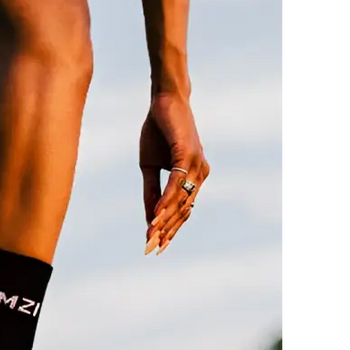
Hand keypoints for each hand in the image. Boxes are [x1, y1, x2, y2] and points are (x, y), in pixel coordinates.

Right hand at [140, 90, 209, 253]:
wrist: (163, 101)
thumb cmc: (157, 132)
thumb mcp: (149, 166)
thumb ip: (152, 190)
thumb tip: (149, 215)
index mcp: (193, 177)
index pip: (181, 210)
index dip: (168, 230)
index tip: (153, 246)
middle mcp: (200, 174)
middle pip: (182, 210)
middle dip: (165, 231)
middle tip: (150, 248)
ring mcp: (196, 164)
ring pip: (180, 200)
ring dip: (164, 220)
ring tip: (151, 235)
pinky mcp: (188, 154)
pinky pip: (177, 183)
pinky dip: (166, 200)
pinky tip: (156, 213)